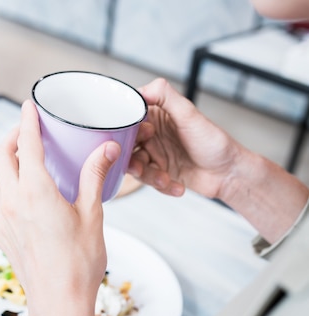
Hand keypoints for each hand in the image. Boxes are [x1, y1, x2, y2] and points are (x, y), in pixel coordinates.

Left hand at [0, 100, 120, 315]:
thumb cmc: (80, 263)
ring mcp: (1, 220)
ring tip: (13, 163)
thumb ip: (94, 176)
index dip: (27, 121)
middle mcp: (12, 201)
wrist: (60, 301)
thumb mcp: (92, 214)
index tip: (29, 106)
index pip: (26, 144)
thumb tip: (107, 148)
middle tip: (26, 133)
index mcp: (36, 191)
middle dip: (11, 138)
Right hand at [128, 78, 244, 198]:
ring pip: (134, 166)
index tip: (138, 136)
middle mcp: (152, 135)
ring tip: (163, 178)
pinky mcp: (158, 173)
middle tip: (142, 165)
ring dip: (148, 175)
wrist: (229, 174)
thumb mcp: (190, 114)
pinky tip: (177, 185)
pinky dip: (162, 186)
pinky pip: (148, 182)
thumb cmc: (215, 143)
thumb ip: (165, 96)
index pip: (128, 118)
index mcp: (157, 116)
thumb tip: (142, 89)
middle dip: (132, 158)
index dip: (127, 129)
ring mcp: (155, 155)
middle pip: (126, 145)